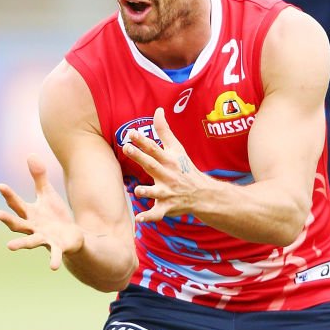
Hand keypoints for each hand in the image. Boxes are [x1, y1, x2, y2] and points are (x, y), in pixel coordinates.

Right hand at [0, 156, 83, 269]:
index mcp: (30, 214)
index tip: (0, 186)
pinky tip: (53, 267)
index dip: (9, 195)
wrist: (70, 238)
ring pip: (30, 241)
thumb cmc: (55, 216)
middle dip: (7, 219)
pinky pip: (54, 254)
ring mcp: (43, 239)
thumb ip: (39, 177)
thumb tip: (31, 155)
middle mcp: (33, 228)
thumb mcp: (47, 195)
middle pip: (17, 224)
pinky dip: (53, 260)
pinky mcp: (57, 248)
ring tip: (9, 246)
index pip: (17, 204)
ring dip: (21, 244)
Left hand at [124, 108, 206, 223]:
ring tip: (137, 190)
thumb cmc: (185, 168)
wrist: (202, 193)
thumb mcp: (176, 149)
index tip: (131, 132)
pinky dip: (149, 217)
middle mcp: (168, 175)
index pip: (154, 148)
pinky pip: (157, 213)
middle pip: (152, 165)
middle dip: (140, 157)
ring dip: (147, 191)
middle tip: (127, 148)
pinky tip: (139, 219)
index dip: (142, 140)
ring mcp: (167, 192)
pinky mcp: (167, 207)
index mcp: (168, 160)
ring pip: (156, 192)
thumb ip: (164, 131)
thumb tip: (158, 110)